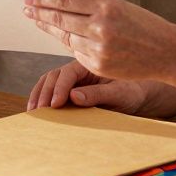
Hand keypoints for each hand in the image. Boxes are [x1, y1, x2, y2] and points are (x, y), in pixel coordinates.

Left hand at [23, 0, 175, 81]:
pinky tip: (62, 36)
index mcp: (106, 5)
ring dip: (48, 28)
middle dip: (39, 12)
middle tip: (25, 6)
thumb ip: (90, 6)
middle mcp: (100, 26)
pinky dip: (69, 43)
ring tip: (36, 19)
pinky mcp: (98, 65)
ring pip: (65, 36)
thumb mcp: (118, 6)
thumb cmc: (142, 24)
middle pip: (59, 18)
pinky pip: (76, 52)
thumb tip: (58, 3)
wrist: (166, 52)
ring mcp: (99, 48)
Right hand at [27, 61, 175, 116]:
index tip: (54, 104)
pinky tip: (36, 107)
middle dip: (43, 92)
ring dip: (38, 94)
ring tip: (32, 111)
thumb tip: (74, 97)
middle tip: (38, 110)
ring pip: (49, 81)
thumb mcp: (121, 94)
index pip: (67, 73)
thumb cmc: (135, 91)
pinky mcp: (71, 88)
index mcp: (91, 63)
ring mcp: (74, 78)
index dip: (59, 89)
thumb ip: (98, 94)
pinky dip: (42, 97)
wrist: (143, 93)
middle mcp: (79, 68)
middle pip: (53, 76)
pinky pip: (53, 89)